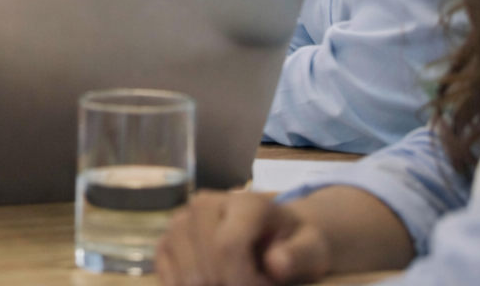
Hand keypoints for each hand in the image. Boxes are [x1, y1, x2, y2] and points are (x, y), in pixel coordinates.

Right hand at [155, 191, 330, 285]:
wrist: (276, 235)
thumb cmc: (294, 243)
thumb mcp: (313, 248)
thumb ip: (300, 255)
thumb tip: (276, 263)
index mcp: (242, 202)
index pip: (226, 247)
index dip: (244, 281)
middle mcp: (203, 204)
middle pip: (205, 269)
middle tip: (256, 284)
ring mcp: (180, 222)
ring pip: (185, 277)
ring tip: (237, 280)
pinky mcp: (166, 242)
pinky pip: (169, 279)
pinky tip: (216, 281)